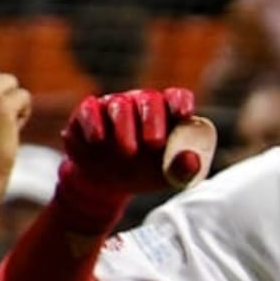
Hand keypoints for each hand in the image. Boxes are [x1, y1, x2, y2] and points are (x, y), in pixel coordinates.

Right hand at [52, 87, 213, 233]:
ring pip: (120, 104)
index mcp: (166, 114)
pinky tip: (97, 139)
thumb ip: (184, 169)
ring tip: (128, 151)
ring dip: (125, 126)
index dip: (180, 101)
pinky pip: (90, 109)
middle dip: (153, 118)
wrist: (107, 184)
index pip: (176, 97)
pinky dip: (93, 122)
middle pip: (149, 99)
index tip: (182, 114)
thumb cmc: (145, 173)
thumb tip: (192, 160)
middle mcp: (140, 104)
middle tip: (154, 142)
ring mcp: (113, 107)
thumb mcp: (168, 177)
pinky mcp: (87, 115)